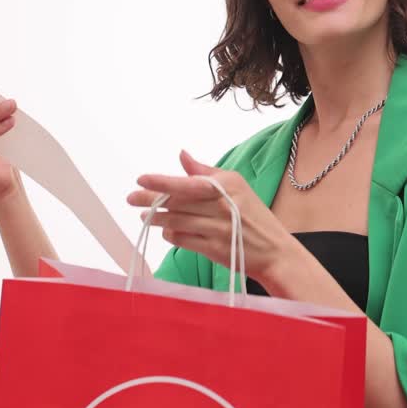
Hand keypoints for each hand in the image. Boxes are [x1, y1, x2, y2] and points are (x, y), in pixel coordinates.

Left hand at [127, 150, 301, 283]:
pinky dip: (170, 234)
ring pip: (175, 221)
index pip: (187, 183)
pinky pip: (182, 239)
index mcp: (227, 186)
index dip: (161, 181)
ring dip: (156, 218)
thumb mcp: (237, 186)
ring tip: (144, 215)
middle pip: (177, 202)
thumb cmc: (254, 216)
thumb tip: (182, 156)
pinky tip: (166, 231)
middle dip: (150, 199)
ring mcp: (216, 229)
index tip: (141, 179)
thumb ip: (206, 172)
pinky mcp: (213, 249)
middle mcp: (221, 206)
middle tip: (132, 198)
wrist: (274, 251)